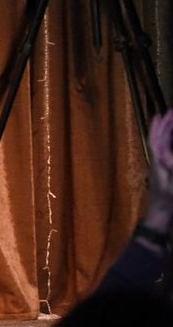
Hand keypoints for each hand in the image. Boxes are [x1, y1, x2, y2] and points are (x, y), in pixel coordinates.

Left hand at [145, 110, 172, 230]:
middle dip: (165, 125)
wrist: (161, 214)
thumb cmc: (168, 200)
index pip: (157, 141)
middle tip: (172, 112)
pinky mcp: (163, 169)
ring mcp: (159, 165)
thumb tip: (166, 154)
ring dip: (167, 131)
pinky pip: (165, 150)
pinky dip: (169, 141)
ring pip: (162, 143)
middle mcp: (156, 161)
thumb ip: (172, 168)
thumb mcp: (172, 185)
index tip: (163, 115)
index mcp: (158, 162)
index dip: (159, 127)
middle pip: (158, 138)